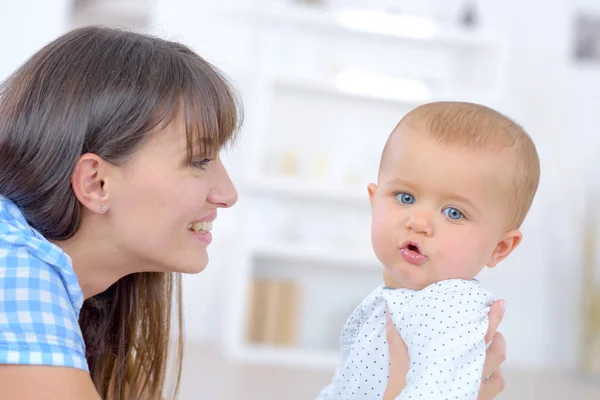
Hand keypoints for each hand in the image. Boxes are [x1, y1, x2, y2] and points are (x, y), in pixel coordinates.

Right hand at [383, 300, 506, 399]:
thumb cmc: (409, 398)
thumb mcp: (398, 371)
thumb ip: (397, 342)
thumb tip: (390, 313)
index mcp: (453, 364)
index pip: (480, 336)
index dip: (492, 319)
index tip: (498, 304)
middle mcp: (470, 380)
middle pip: (495, 353)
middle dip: (497, 335)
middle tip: (495, 318)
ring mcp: (475, 395)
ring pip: (498, 375)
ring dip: (497, 358)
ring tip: (492, 345)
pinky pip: (492, 392)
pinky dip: (492, 380)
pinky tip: (484, 375)